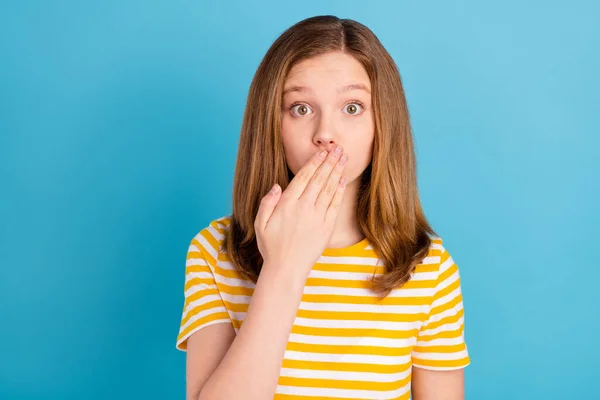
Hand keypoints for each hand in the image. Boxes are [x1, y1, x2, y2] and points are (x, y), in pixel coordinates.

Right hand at [254, 145, 348, 275]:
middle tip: (338, 148)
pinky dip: (339, 191)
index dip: (314, 163)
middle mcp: (304, 208)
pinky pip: (335, 204)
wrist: (287, 269)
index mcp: (287, 204)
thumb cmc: (271, 247)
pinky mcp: (326, 227)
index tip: (322, 152)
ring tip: (344, 158)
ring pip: (329, 188)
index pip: (303, 177)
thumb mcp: (260, 224)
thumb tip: (277, 185)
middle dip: (329, 161)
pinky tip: (342, 179)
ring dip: (337, 171)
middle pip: (319, 179)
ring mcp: (317, 217)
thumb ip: (267, 203)